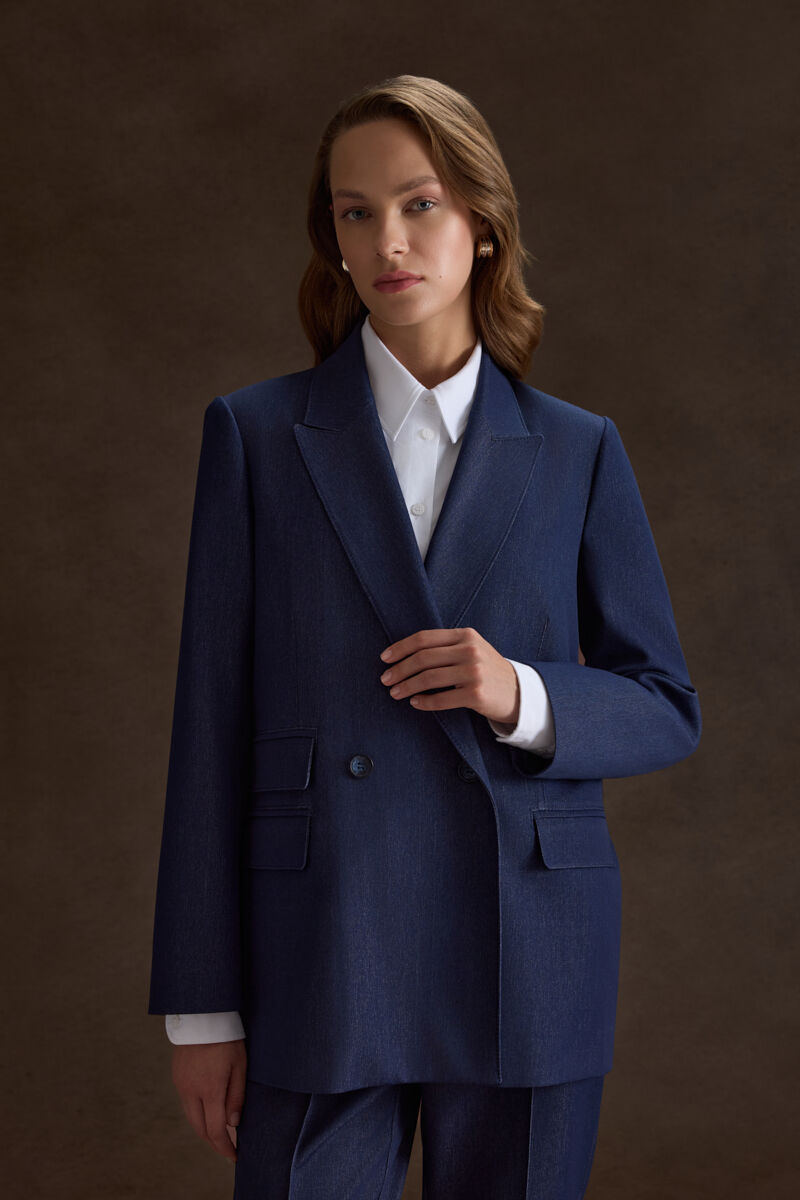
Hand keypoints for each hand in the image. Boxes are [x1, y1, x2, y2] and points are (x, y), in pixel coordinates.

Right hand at [171, 1040, 246, 1163]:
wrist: (202, 1014)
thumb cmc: (227, 1038)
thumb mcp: (240, 1065)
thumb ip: (237, 1096)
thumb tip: (233, 1124)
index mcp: (210, 1090)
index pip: (216, 1131)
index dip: (225, 1148)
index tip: (235, 1156)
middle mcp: (191, 1091)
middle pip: (200, 1129)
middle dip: (214, 1143)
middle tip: (228, 1148)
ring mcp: (181, 1084)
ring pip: (191, 1117)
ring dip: (204, 1128)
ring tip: (219, 1132)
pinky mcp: (177, 1076)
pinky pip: (186, 1102)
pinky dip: (197, 1113)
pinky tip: (208, 1110)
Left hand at [379, 626, 519, 725]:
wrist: (517, 691)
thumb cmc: (485, 670)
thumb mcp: (470, 649)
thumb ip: (445, 646)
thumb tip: (404, 654)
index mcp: (465, 635)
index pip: (424, 638)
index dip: (401, 647)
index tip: (385, 658)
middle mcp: (470, 650)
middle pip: (423, 658)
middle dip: (400, 669)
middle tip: (385, 679)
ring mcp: (474, 672)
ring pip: (429, 678)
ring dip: (407, 686)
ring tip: (395, 692)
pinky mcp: (476, 694)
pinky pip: (441, 699)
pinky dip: (424, 702)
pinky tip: (415, 703)